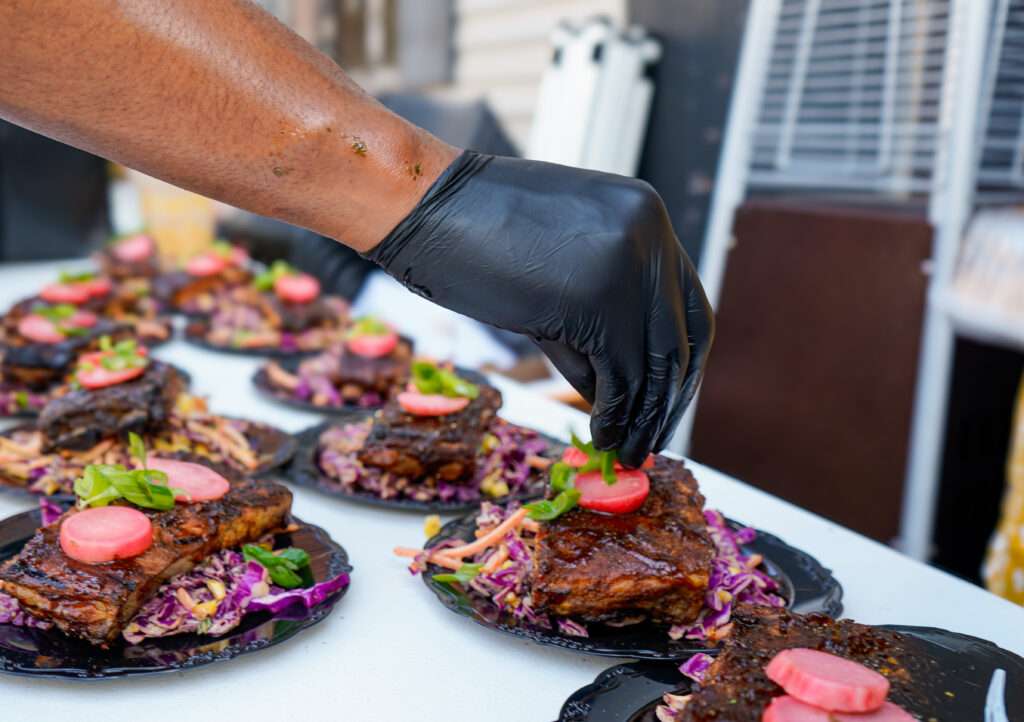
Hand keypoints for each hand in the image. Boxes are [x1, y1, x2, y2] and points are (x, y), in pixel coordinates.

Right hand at [366, 151, 712, 465]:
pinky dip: (614, 414)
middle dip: (668, 398)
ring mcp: (628, 265)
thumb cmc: (476, 227)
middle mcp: (651, 234)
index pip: (688, 305)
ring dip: (642, 416)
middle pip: (682, 338)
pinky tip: (602, 436)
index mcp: (646, 213)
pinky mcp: (599, 302)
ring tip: (626, 449)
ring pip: (655, 363)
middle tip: (652, 438)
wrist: (426, 205)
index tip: (668, 401)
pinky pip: (622, 374)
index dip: (684, 362)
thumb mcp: (561, 255)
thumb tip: (622, 382)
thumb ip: (601, 303)